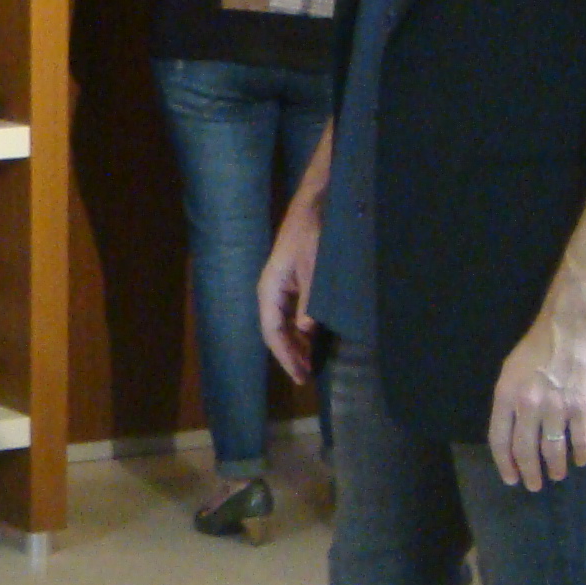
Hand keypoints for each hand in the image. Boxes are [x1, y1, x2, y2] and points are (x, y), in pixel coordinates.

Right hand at [258, 201, 323, 384]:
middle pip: (276, 332)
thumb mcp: (315, 269)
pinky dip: (301, 331)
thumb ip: (310, 300)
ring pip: (283, 325)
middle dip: (290, 355)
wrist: (315, 207)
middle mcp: (271, 292)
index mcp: (269, 290)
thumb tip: (306, 330)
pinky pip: (292, 315)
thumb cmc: (313, 235)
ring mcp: (281, 289)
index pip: (272, 332)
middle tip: (307, 377)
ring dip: (296, 345)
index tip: (299, 376)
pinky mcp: (292, 284)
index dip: (285, 356)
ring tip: (310, 364)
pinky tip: (313, 340)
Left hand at [487, 312, 585, 490]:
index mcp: (506, 397)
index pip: (500, 441)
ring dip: (555, 468)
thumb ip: (508, 401)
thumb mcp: (509, 372)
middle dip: (529, 473)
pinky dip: (581, 454)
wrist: (569, 328)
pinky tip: (580, 460)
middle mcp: (528, 406)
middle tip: (534, 485)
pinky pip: (580, 440)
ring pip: (553, 451)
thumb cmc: (536, 348)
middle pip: (525, 451)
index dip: (504, 464)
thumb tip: (510, 429)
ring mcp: (556, 408)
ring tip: (557, 475)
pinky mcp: (582, 407)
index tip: (510, 478)